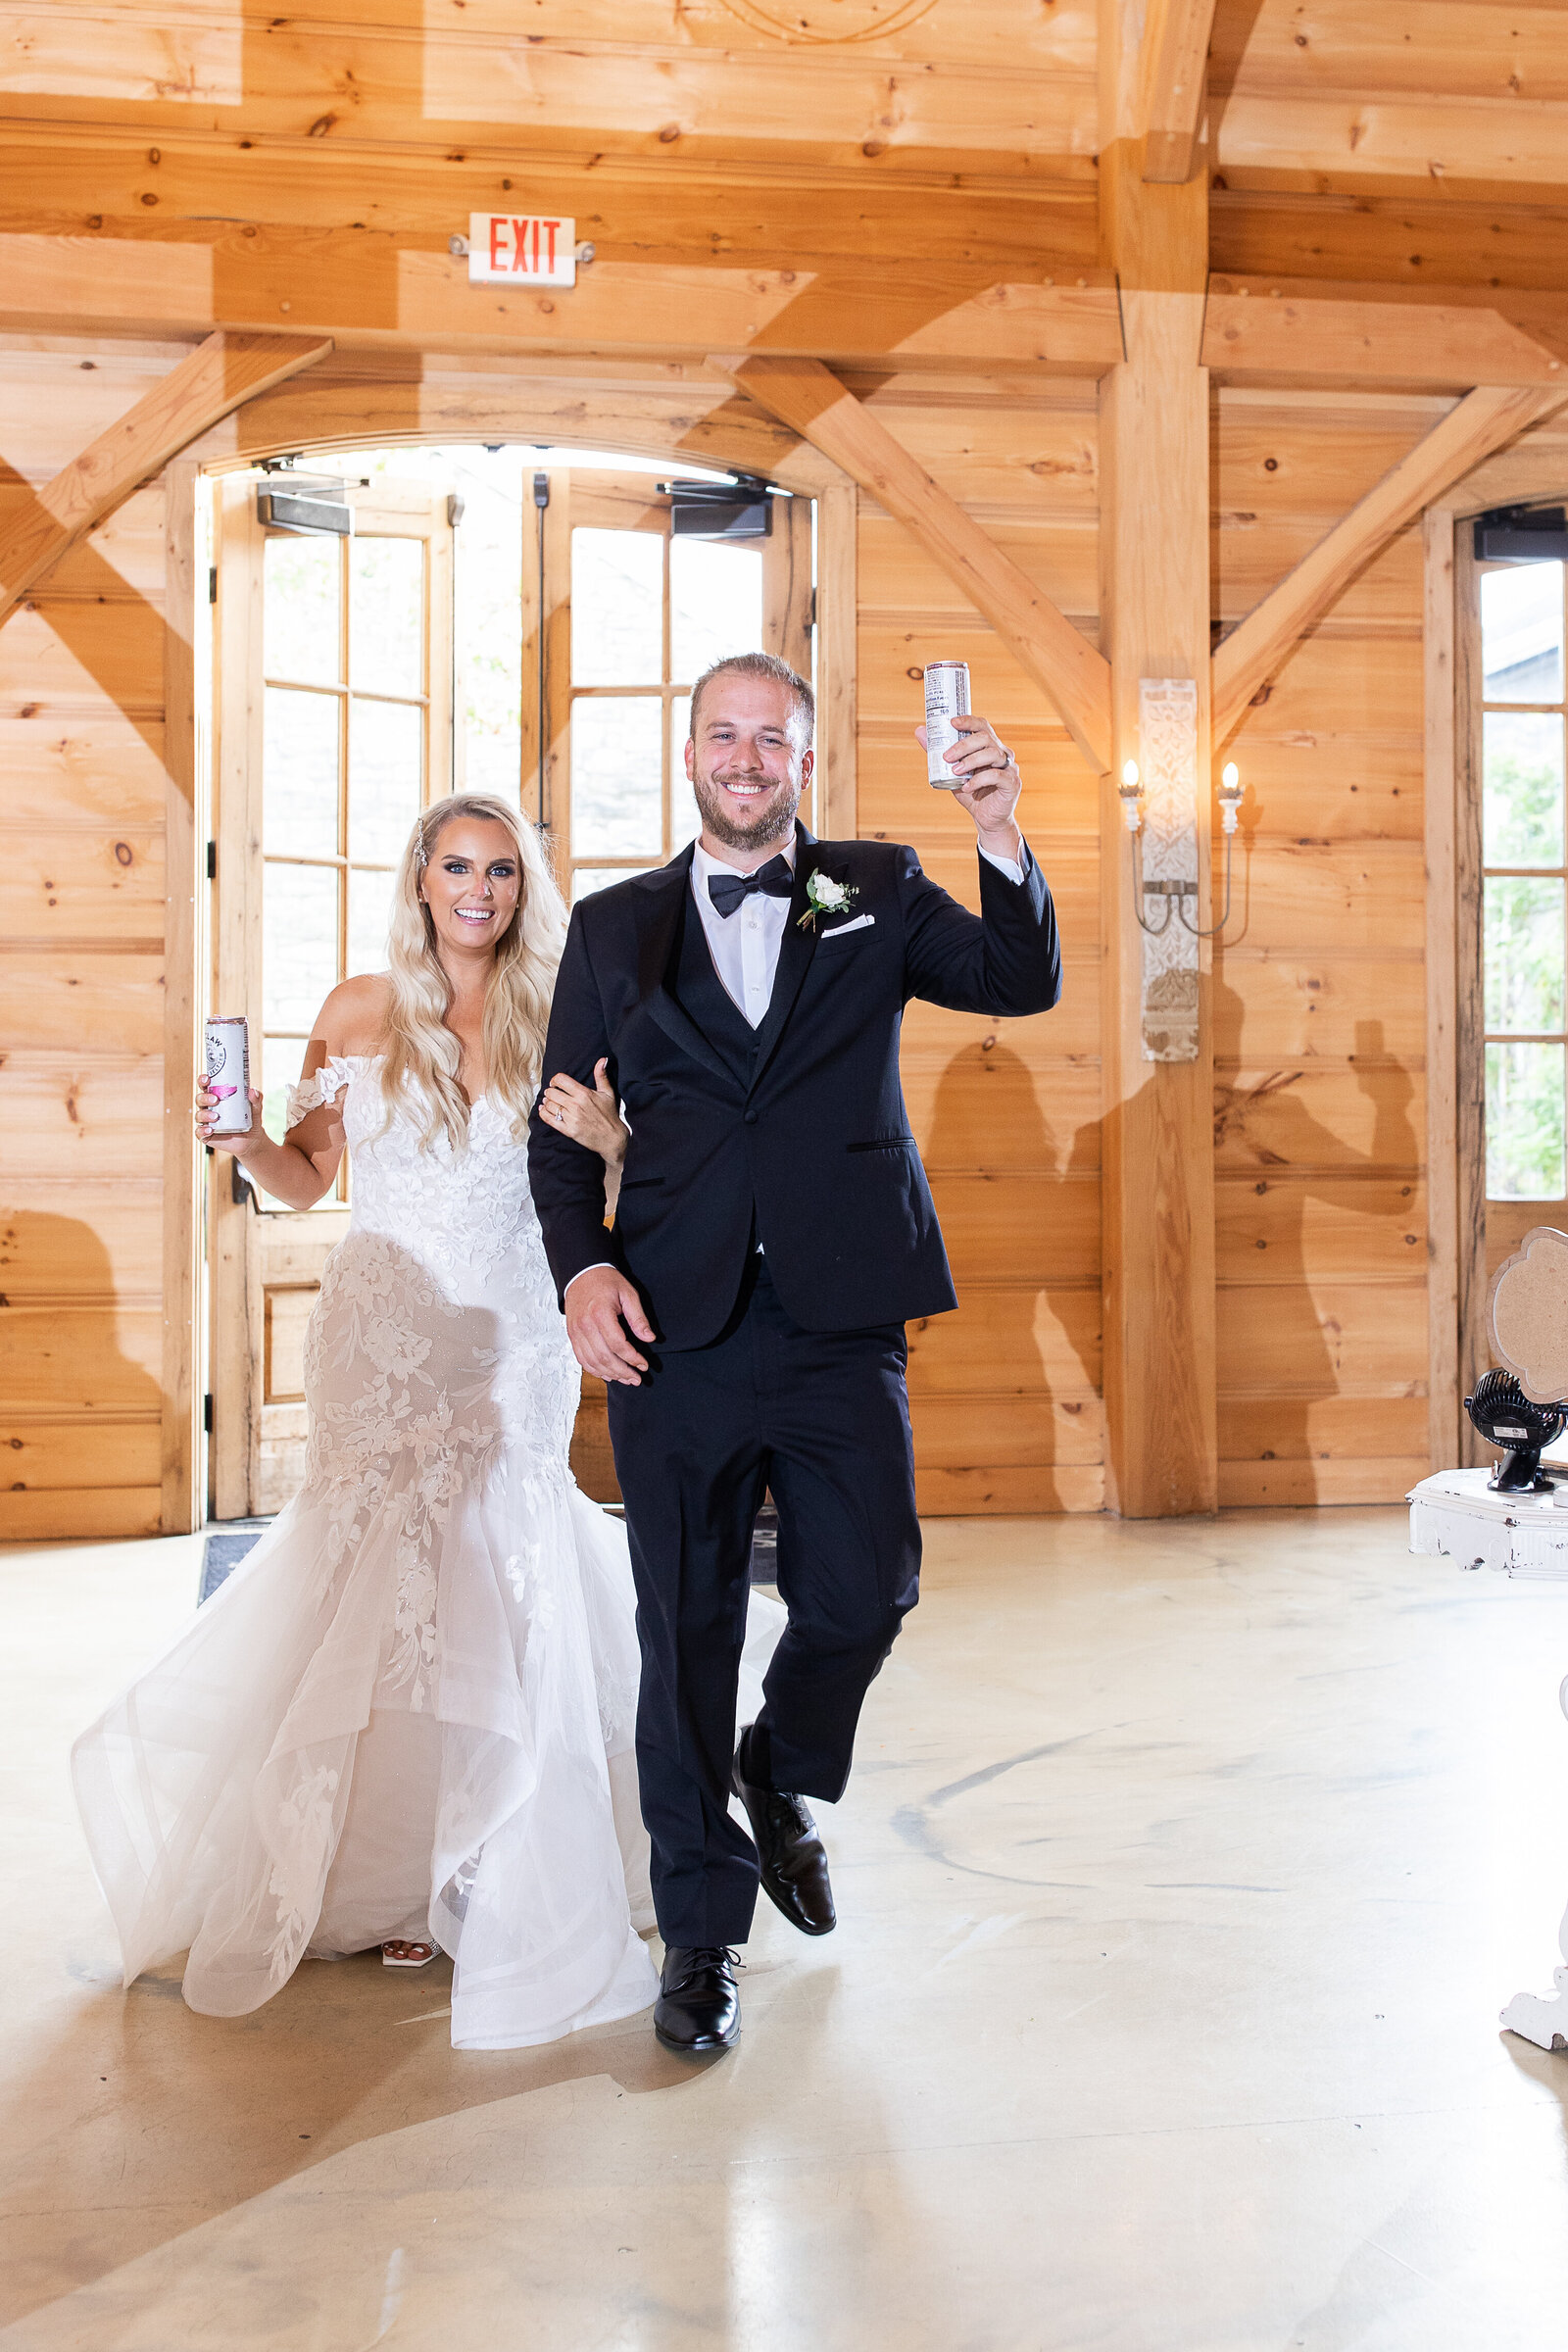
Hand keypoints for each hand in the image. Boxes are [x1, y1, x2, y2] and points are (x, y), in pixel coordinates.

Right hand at [195, 1079, 262, 1156]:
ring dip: (205, 1114)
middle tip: (216, 1099)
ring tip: (216, 1116)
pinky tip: (210, 1129)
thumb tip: (253, 1091)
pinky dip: (202, 1130)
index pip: (205, 1086)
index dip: (202, 1081)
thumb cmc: (250, 1119)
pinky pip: (199, 1132)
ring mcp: (206, 1121)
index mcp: (216, 1097)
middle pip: (200, 1099)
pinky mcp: (206, 1135)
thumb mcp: (255, 1108)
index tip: (207, 1078)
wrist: (252, 1139)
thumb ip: (256, 1099)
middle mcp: (208, 1108)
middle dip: (205, 1097)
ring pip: (199, 1115)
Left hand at [539, 1058, 627, 1165]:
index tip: (556, 1083)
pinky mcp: (568, 1130)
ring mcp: (571, 1118)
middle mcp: (576, 1105)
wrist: (612, 1138)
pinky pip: (549, 1119)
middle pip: (552, 1092)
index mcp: (584, 1093)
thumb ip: (601, 1075)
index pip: (561, 1080)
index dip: (555, 1079)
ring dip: (547, 1102)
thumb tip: (602, 1059)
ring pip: (549, 1105)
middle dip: (550, 1091)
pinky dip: (543, 1113)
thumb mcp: (608, 1093)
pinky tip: (543, 1110)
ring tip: (549, 1102)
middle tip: (552, 1093)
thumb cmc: (610, 1115)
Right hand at [564, 1264, 654, 1385]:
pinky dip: (595, 1370)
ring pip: (592, 1362)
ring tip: (626, 1379)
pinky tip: (608, 1374)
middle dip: (623, 1372)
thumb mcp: (628, 1294)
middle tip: (637, 1379)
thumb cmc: (606, 1281)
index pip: (618, 1344)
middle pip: (604, 1357)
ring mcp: (575, 1332)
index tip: (644, 1365)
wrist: (581, 1274)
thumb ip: (638, 1318)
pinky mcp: (572, 1335)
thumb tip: (650, 1338)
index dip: (633, 1358)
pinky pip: (582, 1359)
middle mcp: (585, 1325)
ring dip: (610, 1374)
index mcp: (600, 1314)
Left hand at [915, 714, 1022, 855]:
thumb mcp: (951, 773)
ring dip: (970, 761)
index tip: (952, 722)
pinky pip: (996, 775)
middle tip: (947, 757)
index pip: (982, 726)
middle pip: (986, 738)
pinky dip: (979, 780)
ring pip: (992, 754)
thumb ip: (938, 754)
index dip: (969, 721)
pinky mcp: (1012, 783)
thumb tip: (920, 731)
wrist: (988, 819)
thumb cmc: (971, 792)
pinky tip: (967, 787)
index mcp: (989, 746)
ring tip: (956, 772)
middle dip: (964, 745)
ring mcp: (1009, 767)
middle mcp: (1002, 753)